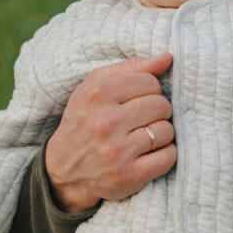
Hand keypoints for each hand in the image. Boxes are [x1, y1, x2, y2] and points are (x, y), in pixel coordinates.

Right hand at [44, 53, 176, 212]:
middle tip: (142, 119)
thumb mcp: (95, 86)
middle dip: (157, 111)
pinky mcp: (129, 175)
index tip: (137, 100)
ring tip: (143, 136)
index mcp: (97, 94)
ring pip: (167, 131)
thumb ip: (132, 68)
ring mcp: (117, 151)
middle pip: (161, 105)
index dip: (149, 91)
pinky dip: (165, 155)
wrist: (64, 170)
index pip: (150, 82)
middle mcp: (106, 122)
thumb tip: (167, 57)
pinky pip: (168, 157)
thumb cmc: (84, 120)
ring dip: (161, 134)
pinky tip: (149, 153)